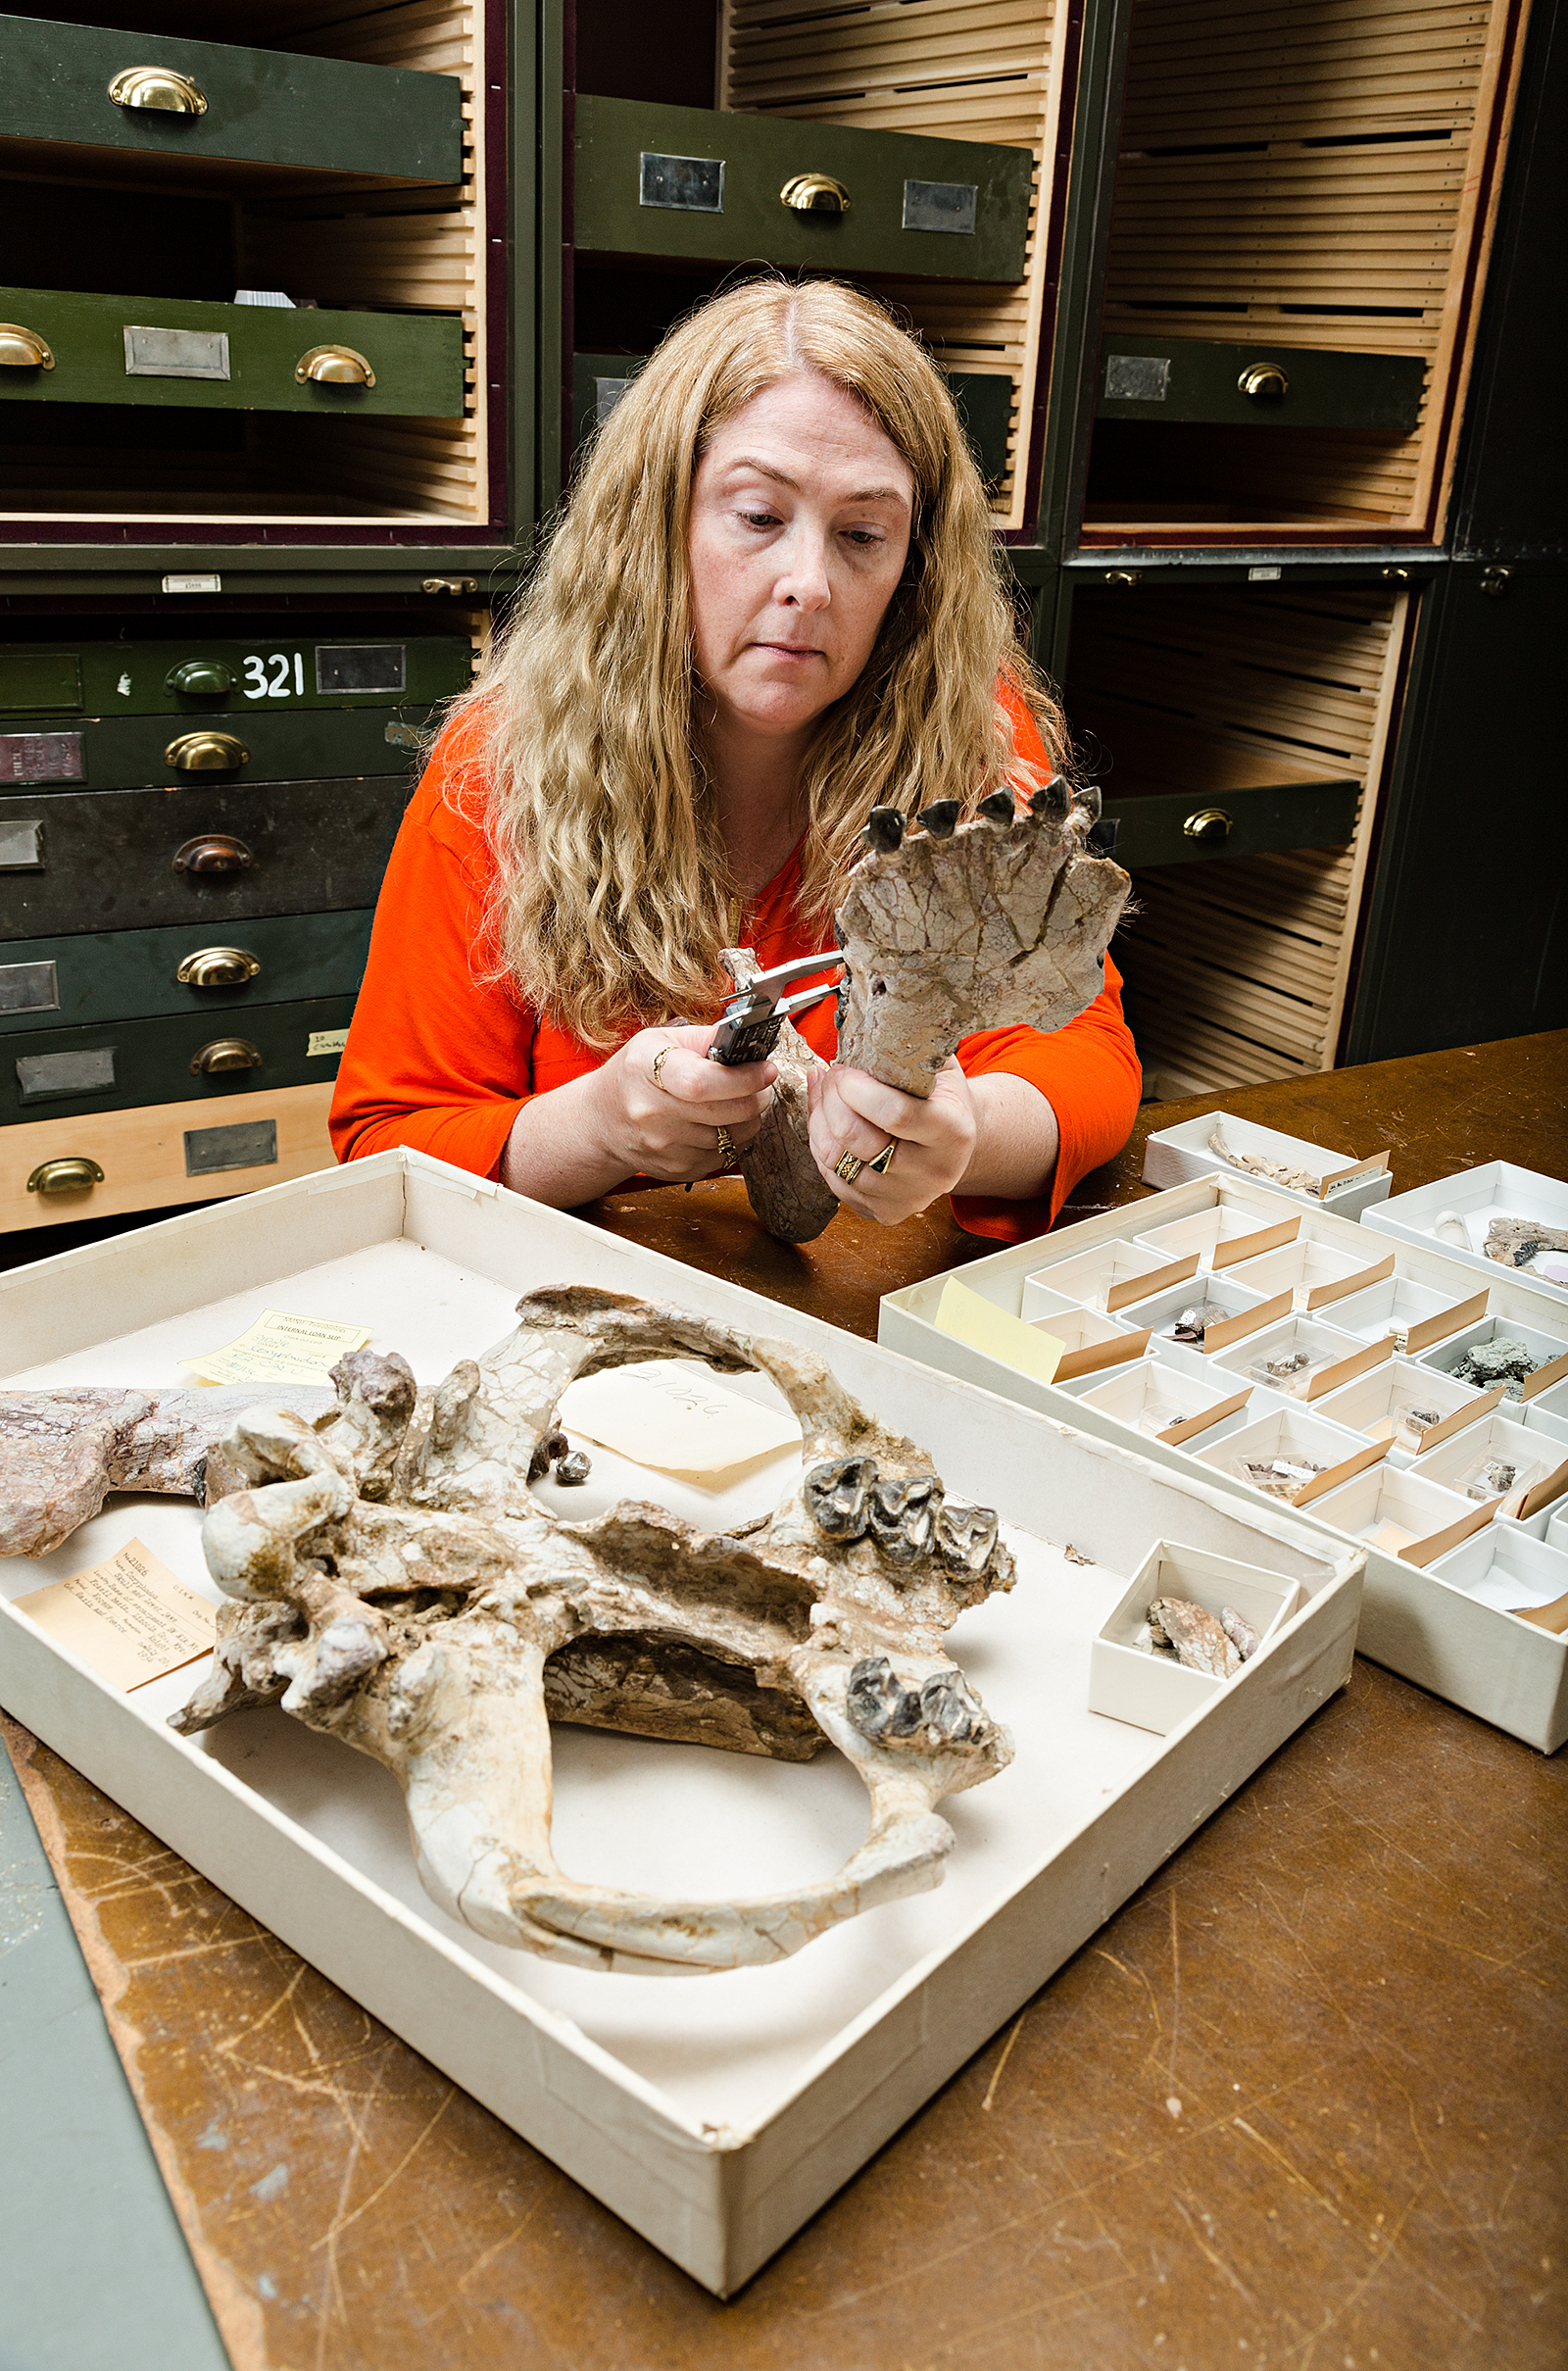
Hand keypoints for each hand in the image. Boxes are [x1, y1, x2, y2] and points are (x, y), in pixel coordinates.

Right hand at [592, 1024, 777, 1183]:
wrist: (603, 1121)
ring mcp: (664, 1146)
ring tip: (739, 1101)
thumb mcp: (659, 1042)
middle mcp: (651, 1112)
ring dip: (748, 1119)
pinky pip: (724, 1156)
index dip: (742, 1079)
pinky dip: (733, 1139)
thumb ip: (704, 1038)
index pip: (701, 1082)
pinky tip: (720, 1122)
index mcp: (645, 1069)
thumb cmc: (635, 1075)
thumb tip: (748, 1040)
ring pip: (732, 1137)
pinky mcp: (677, 1169)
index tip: (765, 1070)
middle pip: (726, 1112)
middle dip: (757, 1097)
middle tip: (762, 1084)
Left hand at [806, 1057, 977, 1225]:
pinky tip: (824, 1120)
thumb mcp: (939, 1067)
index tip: (844, 1067)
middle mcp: (933, 1171)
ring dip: (819, 1120)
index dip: (855, 1087)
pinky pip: (832, 1179)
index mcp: (952, 1132)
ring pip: (836, 1160)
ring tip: (823, 1093)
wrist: (958, 1143)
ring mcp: (908, 1196)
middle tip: (831, 1075)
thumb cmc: (943, 1097)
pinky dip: (820, 1145)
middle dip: (831, 1099)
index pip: (893, 1113)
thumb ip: (907, 1052)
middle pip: (856, 1139)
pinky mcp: (885, 1212)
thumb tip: (861, 1031)